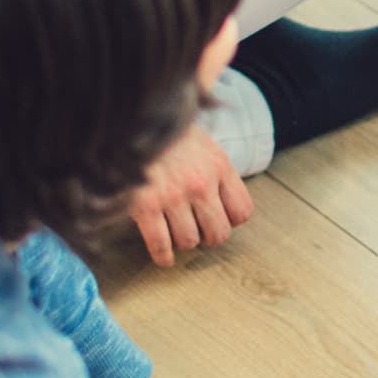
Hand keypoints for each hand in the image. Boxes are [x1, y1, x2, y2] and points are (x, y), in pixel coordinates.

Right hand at [128, 125, 253, 266]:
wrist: (134, 119)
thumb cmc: (170, 135)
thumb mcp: (205, 145)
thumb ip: (217, 171)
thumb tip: (225, 199)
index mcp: (220, 167)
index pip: (242, 212)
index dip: (231, 220)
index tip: (221, 218)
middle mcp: (201, 184)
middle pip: (218, 233)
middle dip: (209, 237)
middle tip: (199, 230)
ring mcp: (174, 197)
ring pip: (189, 241)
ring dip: (184, 242)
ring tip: (177, 233)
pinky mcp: (146, 207)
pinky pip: (161, 245)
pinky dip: (163, 256)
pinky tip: (164, 258)